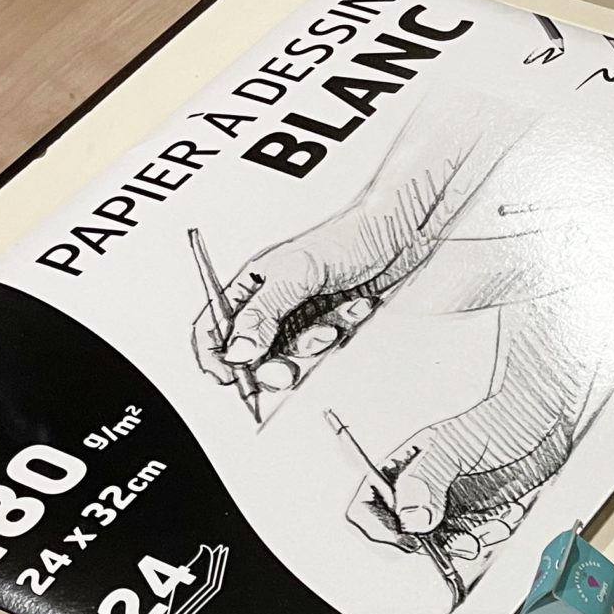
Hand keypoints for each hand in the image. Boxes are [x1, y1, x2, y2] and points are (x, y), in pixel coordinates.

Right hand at [191, 237, 380, 389]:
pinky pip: (328, 347)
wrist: (398, 236)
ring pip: (294, 354)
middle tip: (288, 370)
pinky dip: (342, 331)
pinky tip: (353, 308)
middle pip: (255, 352)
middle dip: (273, 363)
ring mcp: (302, 314)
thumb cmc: (347, 238)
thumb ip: (263, 315)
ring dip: (315, 343)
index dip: (216, 354)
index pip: (217, 325)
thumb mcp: (296, 276)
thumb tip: (237, 350)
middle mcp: (274, 302)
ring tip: (331, 324)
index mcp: (253, 284)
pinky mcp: (330, 323)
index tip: (229, 377)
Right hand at [345, 416, 544, 563]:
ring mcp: (446, 506)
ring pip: (441, 546)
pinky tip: (505, 516)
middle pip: (403, 538)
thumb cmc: (499, 420)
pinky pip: (471, 544)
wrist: (544, 426)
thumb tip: (410, 518)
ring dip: (469, 541)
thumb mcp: (456, 445)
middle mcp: (419, 491)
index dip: (379, 530)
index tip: (410, 539)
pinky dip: (488, 536)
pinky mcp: (473, 518)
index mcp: (402, 468)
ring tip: (495, 519)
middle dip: (435, 543)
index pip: (366, 507)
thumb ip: (427, 479)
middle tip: (465, 536)